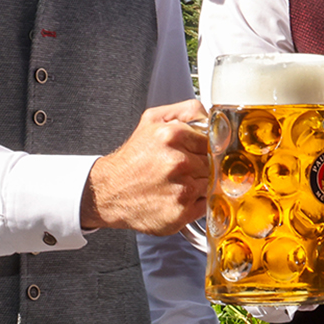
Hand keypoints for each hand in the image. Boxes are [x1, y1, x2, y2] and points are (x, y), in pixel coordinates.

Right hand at [82, 101, 208, 234]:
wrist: (109, 192)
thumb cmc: (133, 158)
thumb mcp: (153, 120)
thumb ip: (187, 111)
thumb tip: (213, 117)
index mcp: (173, 135)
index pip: (214, 141)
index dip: (206, 148)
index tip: (197, 153)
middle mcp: (178, 162)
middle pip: (214, 163)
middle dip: (203, 165)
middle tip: (183, 169)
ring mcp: (181, 190)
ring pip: (212, 183)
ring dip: (200, 184)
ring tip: (178, 183)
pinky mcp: (181, 212)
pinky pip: (206, 204)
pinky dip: (197, 202)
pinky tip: (178, 197)